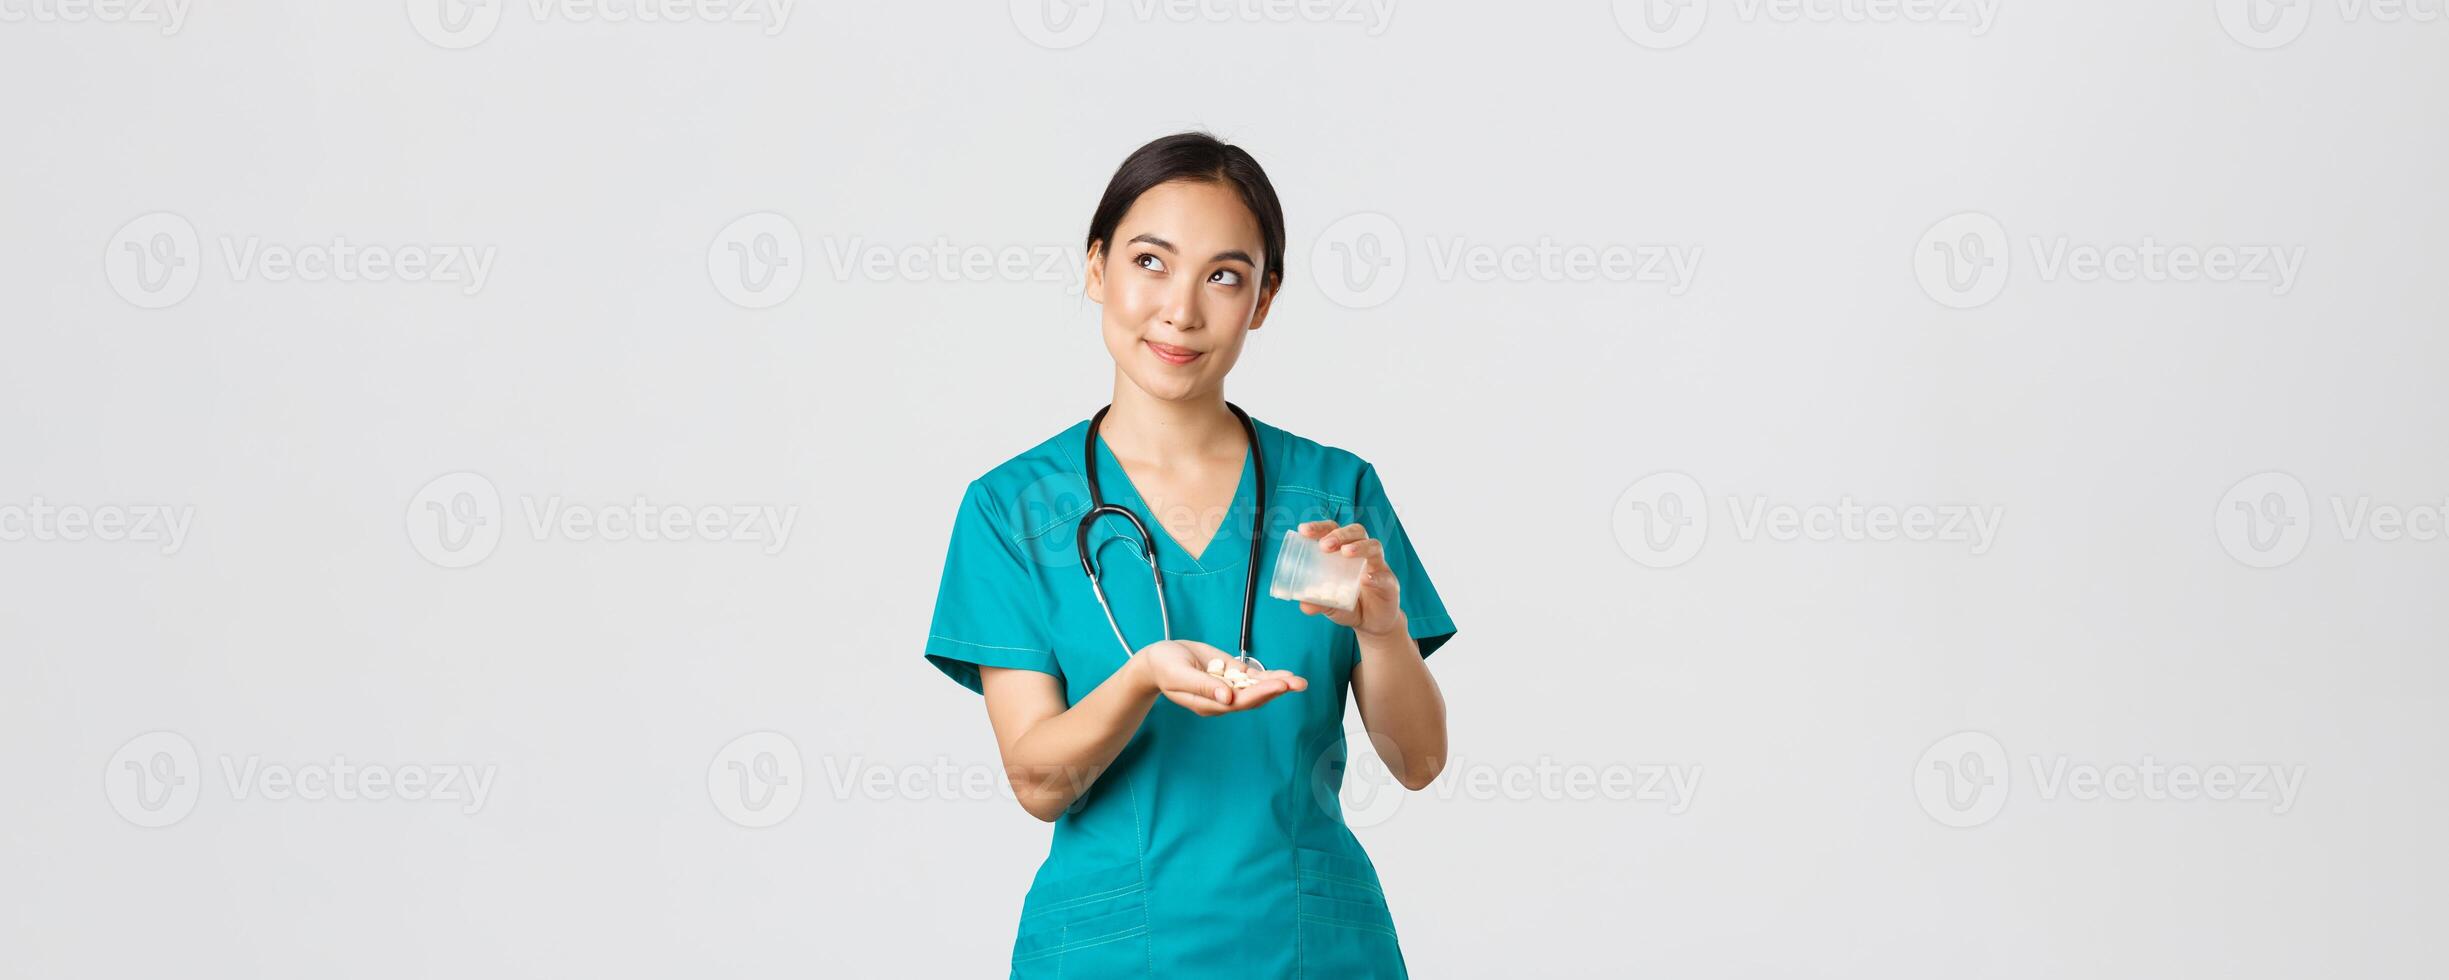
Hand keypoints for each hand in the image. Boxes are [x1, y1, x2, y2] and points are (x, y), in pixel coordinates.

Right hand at [1135, 639, 1307, 716]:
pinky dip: (1270, 676)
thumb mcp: (1179, 675)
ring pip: (1257, 688)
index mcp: (1209, 703)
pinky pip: (1252, 678)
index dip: (1260, 694)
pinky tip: (1286, 675)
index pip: (1239, 701)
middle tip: (1298, 683)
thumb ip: (1203, 687)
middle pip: (1254, 697)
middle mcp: (1222, 699)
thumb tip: (1227, 699)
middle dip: (1276, 689)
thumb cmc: (1164, 668)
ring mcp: (1228, 687)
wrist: (1159, 659)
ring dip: (1279, 684)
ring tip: (1299, 681)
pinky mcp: (1230, 674)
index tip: (1278, 686)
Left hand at [1294, 520, 1405, 637]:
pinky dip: (1375, 576)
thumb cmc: (1350, 606)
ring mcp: (1378, 566)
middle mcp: (1363, 553)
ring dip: (1359, 546)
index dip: (1320, 527)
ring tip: (1345, 553)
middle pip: (1355, 532)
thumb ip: (1318, 603)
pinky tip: (1366, 579)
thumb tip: (1304, 605)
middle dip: (1339, 534)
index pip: (1333, 530)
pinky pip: (1384, 576)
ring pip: (1373, 546)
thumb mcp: (1330, 605)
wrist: (1373, 624)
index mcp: (1343, 552)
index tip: (1303, 530)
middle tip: (1325, 545)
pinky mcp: (1390, 583)